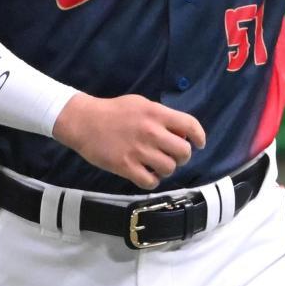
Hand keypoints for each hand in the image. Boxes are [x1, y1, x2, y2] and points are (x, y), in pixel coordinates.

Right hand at [53, 92, 205, 189]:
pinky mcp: (126, 167)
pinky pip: (150, 182)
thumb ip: (161, 116)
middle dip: (183, 156)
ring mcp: (139, 151)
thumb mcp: (142, 104)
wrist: (85, 121)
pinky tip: (147, 174)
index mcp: (156, 113)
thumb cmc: (114, 110)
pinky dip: (153, 181)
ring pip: (169, 168)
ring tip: (159, 165)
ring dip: (167, 169)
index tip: (199, 143)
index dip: (199, 136)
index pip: (190, 125)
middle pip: (183, 152)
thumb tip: (179, 132)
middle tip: (174, 155)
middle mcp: (151, 132)